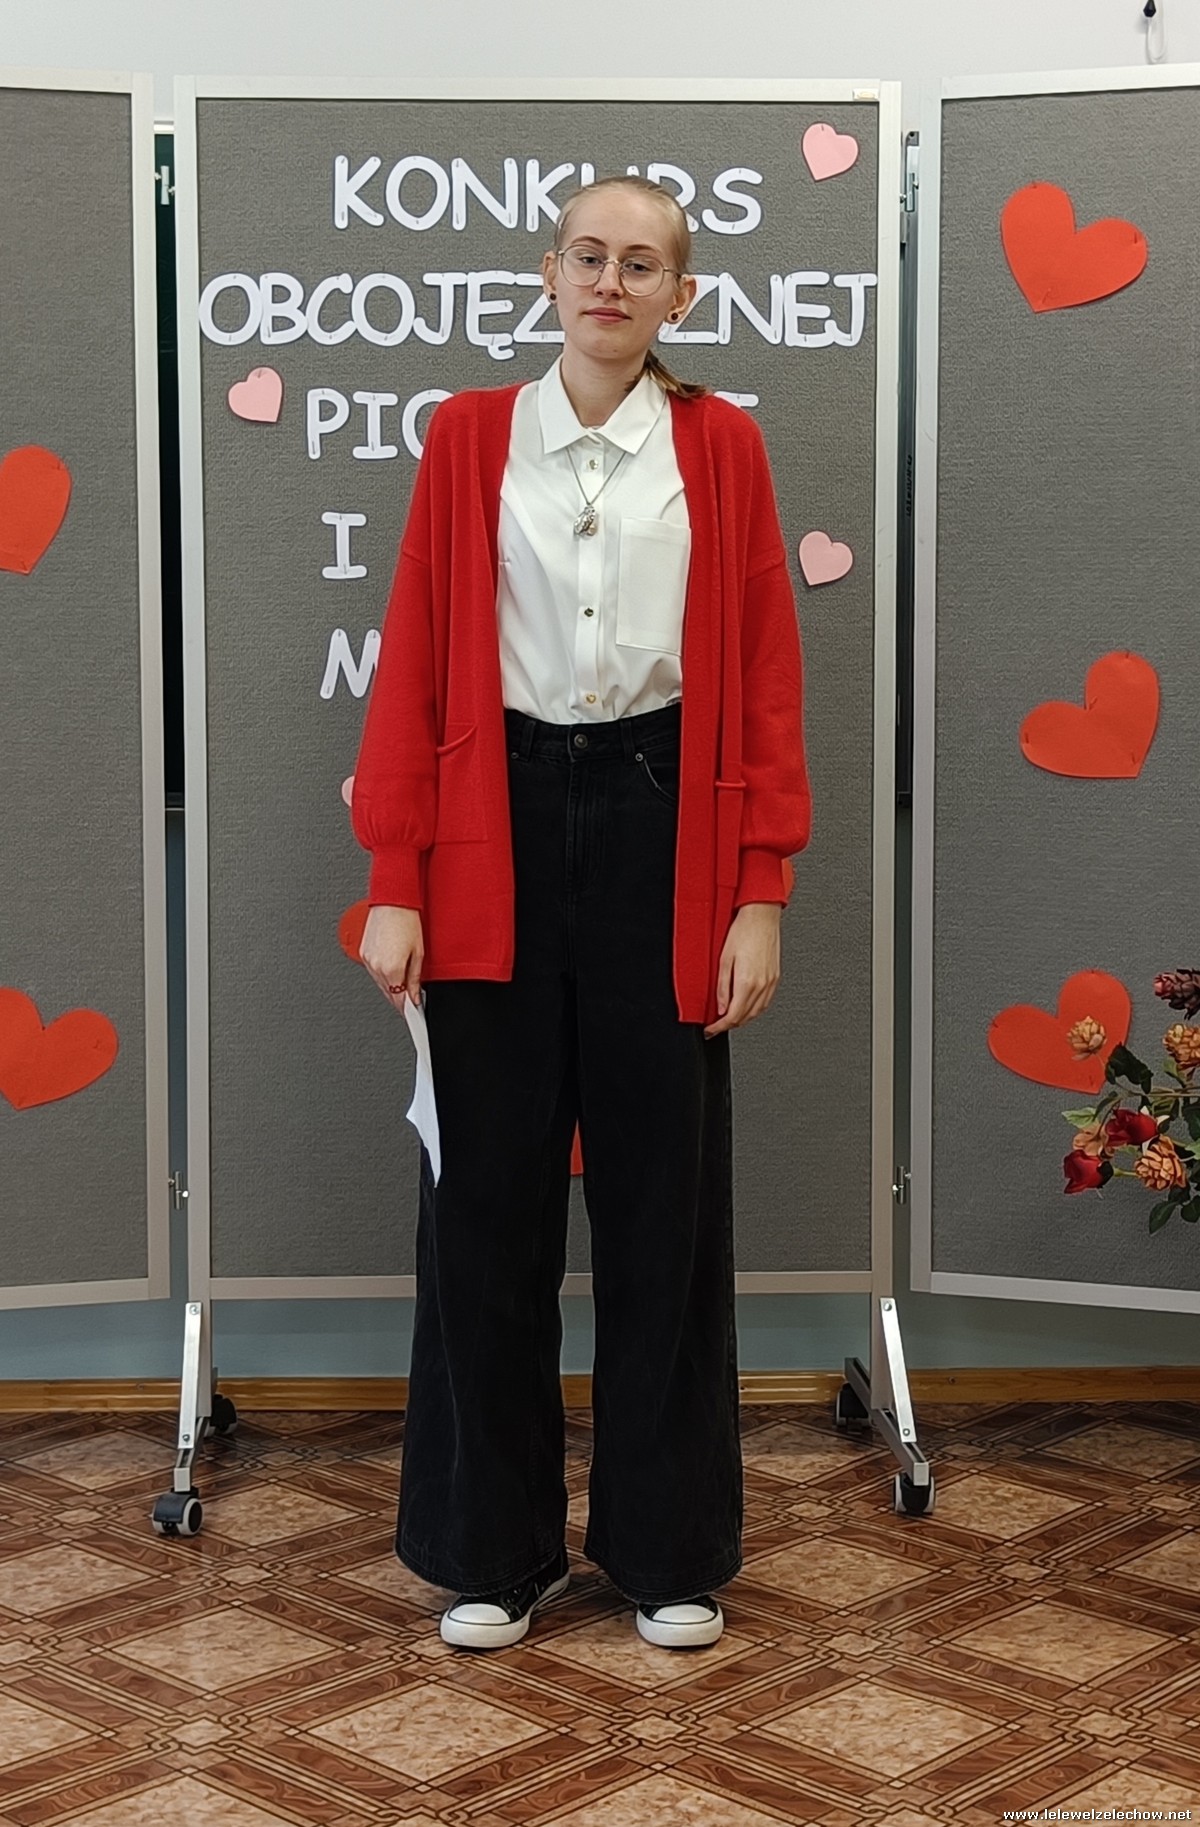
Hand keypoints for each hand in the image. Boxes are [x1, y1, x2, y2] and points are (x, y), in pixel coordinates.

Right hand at [359, 905, 423, 1009]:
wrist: (392, 902)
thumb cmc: (407, 921)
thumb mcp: (418, 953)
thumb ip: (415, 979)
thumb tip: (415, 996)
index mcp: (391, 968)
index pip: (399, 1000)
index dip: (408, 1008)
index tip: (414, 1013)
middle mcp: (376, 967)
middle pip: (389, 994)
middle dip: (400, 997)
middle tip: (412, 997)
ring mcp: (367, 960)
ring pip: (380, 984)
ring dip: (391, 986)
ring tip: (403, 978)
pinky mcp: (363, 953)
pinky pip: (373, 972)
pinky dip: (383, 974)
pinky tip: (392, 967)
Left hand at [703, 903, 781, 1037]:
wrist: (761, 917)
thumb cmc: (743, 932)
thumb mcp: (724, 960)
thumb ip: (722, 988)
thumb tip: (721, 1008)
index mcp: (747, 982)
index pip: (733, 1016)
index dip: (719, 1027)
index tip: (710, 1030)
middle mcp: (762, 985)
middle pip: (745, 1017)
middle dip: (729, 1025)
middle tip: (716, 1026)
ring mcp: (771, 982)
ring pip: (757, 1012)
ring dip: (742, 1019)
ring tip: (729, 1018)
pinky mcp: (776, 977)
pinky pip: (766, 1002)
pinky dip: (754, 1010)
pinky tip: (746, 1007)